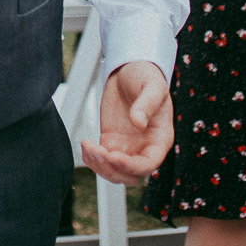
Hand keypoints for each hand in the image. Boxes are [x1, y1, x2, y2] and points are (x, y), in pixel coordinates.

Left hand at [82, 61, 171, 184]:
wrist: (130, 71)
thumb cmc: (147, 77)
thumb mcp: (152, 85)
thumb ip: (147, 103)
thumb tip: (139, 122)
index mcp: (160, 139)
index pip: (149, 164)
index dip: (132, 166)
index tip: (113, 155)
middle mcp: (145, 148)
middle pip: (131, 175)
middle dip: (113, 169)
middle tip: (98, 152)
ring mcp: (127, 146)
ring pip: (115, 171)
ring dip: (100, 166)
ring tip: (88, 147)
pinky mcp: (111, 140)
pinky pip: (102, 159)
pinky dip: (92, 158)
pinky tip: (85, 144)